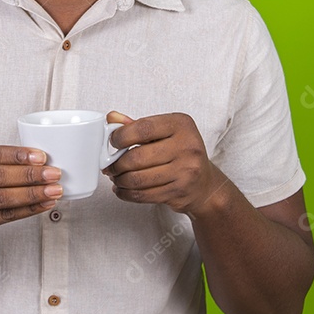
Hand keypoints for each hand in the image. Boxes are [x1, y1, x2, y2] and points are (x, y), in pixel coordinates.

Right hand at [0, 146, 61, 248]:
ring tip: (54, 190)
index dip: (17, 155)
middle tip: (53, 173)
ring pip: (2, 199)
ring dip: (32, 194)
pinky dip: (27, 210)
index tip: (40, 156)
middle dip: (30, 175)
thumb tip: (32, 158)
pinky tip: (43, 204)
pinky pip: (4, 216)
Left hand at [103, 111, 223, 215]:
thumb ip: (137, 125)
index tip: (113, 142)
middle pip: (137, 157)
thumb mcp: (164, 132)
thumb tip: (111, 118)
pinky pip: (144, 195)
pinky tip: (122, 189)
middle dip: (116, 164)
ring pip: (138, 179)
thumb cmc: (181, 153)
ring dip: (120, 180)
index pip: (143, 128)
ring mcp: (185, 171)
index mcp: (181, 125)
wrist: (205, 184)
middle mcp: (187, 147)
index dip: (121, 136)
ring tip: (115, 177)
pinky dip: (127, 193)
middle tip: (109, 166)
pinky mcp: (179, 192)